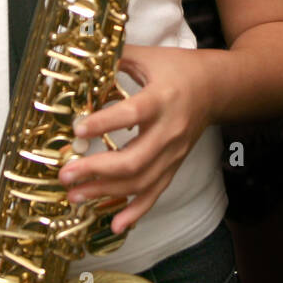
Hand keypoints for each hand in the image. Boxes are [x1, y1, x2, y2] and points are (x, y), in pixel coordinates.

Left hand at [58, 44, 212, 234]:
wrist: (216, 88)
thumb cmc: (179, 69)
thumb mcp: (149, 56)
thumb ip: (114, 58)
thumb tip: (80, 58)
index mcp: (162, 98)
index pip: (132, 114)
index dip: (104, 123)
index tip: (77, 129)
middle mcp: (170, 130)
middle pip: (135, 159)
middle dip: (97, 170)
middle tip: (66, 174)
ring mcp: (174, 152)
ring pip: (142, 181)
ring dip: (106, 193)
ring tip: (75, 196)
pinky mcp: (175, 165)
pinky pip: (156, 192)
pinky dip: (137, 211)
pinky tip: (116, 225)